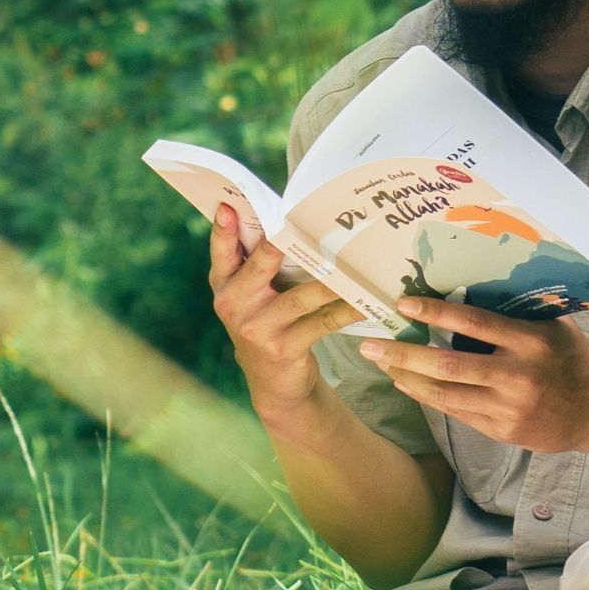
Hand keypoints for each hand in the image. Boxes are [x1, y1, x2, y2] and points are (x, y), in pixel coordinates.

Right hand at [209, 204, 364, 414]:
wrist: (273, 383)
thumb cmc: (267, 322)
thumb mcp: (250, 296)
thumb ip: (256, 263)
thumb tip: (285, 216)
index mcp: (224, 283)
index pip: (222, 251)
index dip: (223, 228)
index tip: (228, 206)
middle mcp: (235, 303)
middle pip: (263, 263)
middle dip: (284, 242)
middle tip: (304, 223)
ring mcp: (258, 327)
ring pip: (301, 295)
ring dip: (333, 280)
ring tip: (356, 263)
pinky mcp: (283, 347)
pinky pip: (322, 322)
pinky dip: (347, 310)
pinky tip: (366, 303)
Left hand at [359, 296, 588, 460]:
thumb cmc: (572, 358)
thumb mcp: (553, 326)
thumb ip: (515, 312)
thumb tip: (466, 287)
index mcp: (531, 341)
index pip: (474, 323)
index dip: (435, 313)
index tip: (402, 303)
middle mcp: (518, 376)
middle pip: (448, 365)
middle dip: (403, 354)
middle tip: (368, 343)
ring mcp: (508, 408)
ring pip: (445, 393)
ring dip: (406, 377)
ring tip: (380, 362)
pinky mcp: (502, 430)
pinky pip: (455, 412)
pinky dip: (426, 396)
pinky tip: (407, 383)